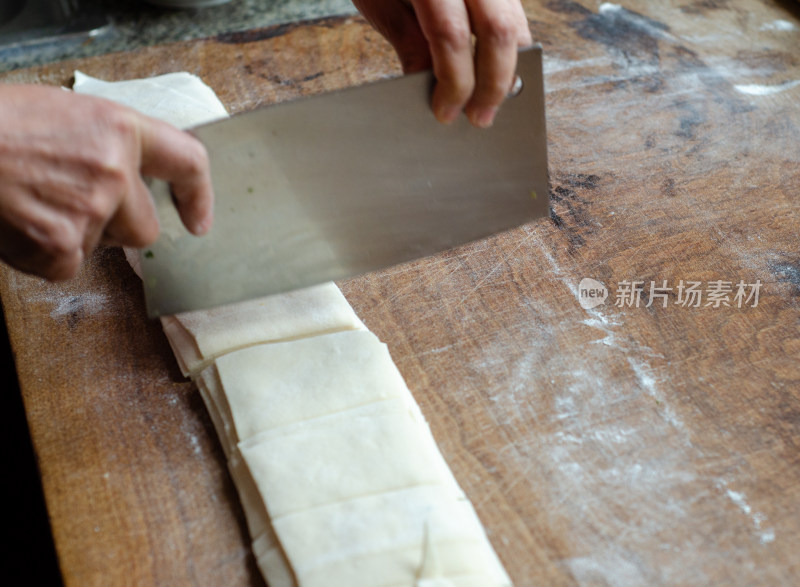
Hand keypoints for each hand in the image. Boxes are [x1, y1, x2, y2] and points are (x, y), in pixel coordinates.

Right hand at [0, 84, 213, 279]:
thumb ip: (109, 145)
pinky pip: (68, 265)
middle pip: (146, 227)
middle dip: (118, 225)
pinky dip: (45, 254)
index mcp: (120, 129)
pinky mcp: (61, 248)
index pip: (188, 162)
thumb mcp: (65, 115)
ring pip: (104, 246)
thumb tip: (135, 176)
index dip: (199, 195)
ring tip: (33, 203)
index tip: (199, 220)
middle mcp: (114, 172)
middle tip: (73, 204)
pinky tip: (20, 223)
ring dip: (77, 235)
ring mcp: (90, 212)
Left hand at [353, 0, 531, 127]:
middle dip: (493, 83)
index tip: (446, 114)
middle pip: (498, 31)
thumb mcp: (381, 3)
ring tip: (492, 102)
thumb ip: (409, 42)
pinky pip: (512, 15)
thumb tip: (433, 90)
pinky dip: (506, 48)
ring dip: (508, 69)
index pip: (452, 35)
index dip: (453, 82)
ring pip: (516, 23)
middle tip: (480, 118)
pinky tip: (494, 73)